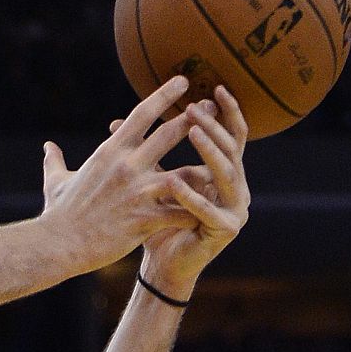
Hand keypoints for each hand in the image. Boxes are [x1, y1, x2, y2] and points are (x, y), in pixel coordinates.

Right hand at [39, 76, 206, 272]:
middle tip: (212, 106)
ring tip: (227, 163)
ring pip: (185, 173)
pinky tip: (215, 208)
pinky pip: (182, 212)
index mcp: (109, 152)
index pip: (141, 115)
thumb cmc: (58, 214)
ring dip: (207, 167)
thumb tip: (48, 147)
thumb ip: (55, 162)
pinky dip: (199, 210)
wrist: (58, 244)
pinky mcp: (145, 218)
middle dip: (195, 118)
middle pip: (169, 134)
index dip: (164, 95)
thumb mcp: (55, 182)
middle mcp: (126, 166)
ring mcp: (138, 192)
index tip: (183, 81)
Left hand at [137, 85, 249, 300]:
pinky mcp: (226, 229)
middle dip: (214, 125)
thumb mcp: (147, 182)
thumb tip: (115, 124)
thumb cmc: (154, 221)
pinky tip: (175, 182)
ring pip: (226, 173)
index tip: (214, 87)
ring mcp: (235, 208)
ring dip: (209, 151)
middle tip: (196, 105)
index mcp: (222, 172)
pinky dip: (193, 196)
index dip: (226, 111)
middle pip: (231, 148)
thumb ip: (139, 153)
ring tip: (193, 132)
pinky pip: (210, 210)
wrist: (162, 264)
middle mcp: (235, 186)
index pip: (230, 135)